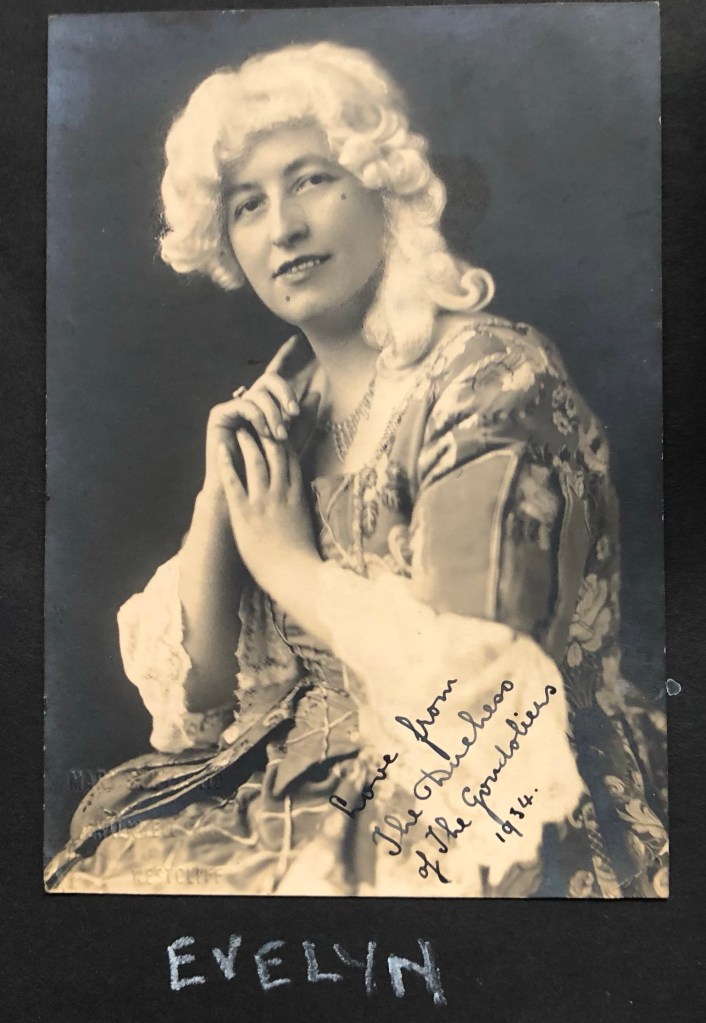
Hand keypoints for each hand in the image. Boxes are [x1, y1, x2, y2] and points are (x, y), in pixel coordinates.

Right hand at [203, 335, 318, 502]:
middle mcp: (250, 401)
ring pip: (259, 393)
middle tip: (292, 414)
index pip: (276, 375)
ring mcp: (234, 406)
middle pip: (270, 381)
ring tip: (280, 435)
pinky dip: (258, 417)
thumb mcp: (291, 444)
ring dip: (273, 413)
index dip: (284, 355)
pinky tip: (264, 433)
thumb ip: (303, 420)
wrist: (243, 492)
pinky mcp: (220, 414)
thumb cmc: (267, 472)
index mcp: (267, 404)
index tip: (296, 339)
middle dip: (284, 394)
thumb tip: (318, 393)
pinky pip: (244, 404)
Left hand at [217, 429, 320, 600]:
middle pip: (276, 455)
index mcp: (298, 497)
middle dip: (266, 436)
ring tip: (239, 430)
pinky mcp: (246, 512)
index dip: (283, 443)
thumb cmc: (301, 559)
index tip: (276, 432)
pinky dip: (227, 464)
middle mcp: (282, 494)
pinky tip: (221, 451)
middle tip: (257, 422)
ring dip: (247, 443)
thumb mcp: (305, 528)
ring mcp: (264, 502)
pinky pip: (234, 482)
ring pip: (256, 462)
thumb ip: (301, 512)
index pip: (292, 462)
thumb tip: (299, 507)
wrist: (295, 574)